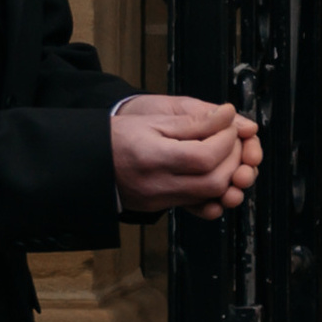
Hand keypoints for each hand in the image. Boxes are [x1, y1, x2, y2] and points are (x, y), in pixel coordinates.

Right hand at [112, 96, 264, 218]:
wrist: (88, 162)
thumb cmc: (117, 137)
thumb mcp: (153, 120)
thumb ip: (194, 121)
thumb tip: (228, 115)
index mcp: (153, 158)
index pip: (205, 156)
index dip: (226, 141)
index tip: (228, 126)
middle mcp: (157, 185)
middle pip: (214, 181)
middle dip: (232, 159)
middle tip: (232, 141)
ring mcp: (159, 200)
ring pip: (210, 196)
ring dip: (227, 174)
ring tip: (223, 154)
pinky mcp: (161, 207)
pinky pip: (197, 204)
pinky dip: (213, 189)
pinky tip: (210, 171)